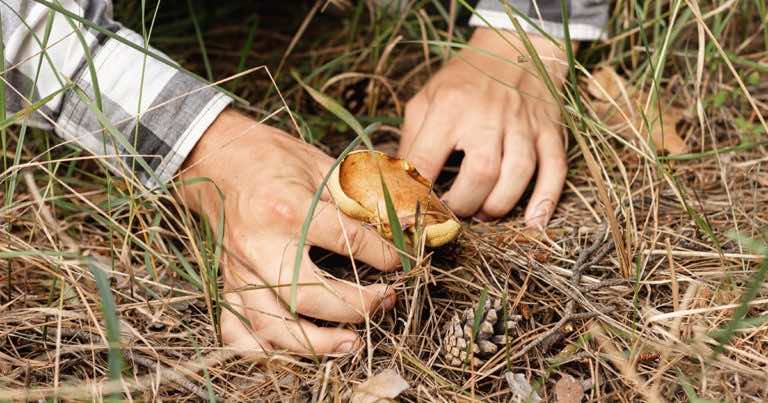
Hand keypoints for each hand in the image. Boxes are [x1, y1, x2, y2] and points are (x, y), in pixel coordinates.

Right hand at [177, 109, 399, 355]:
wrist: (218, 158)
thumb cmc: (273, 160)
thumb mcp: (320, 166)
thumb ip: (359, 198)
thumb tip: (402, 223)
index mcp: (287, 209)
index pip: (347, 241)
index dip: (383, 254)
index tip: (401, 261)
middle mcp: (259, 245)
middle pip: (307, 296)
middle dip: (354, 308)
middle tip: (383, 303)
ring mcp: (240, 269)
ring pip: (272, 326)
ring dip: (315, 344)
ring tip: (350, 344)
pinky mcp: (227, 283)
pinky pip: (237, 332)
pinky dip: (264, 351)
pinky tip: (295, 352)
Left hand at [398, 28, 569, 226]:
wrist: (513, 48)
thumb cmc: (463, 80)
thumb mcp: (426, 99)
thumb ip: (411, 141)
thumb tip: (397, 183)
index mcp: (449, 108)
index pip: (426, 160)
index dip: (417, 194)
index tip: (415, 211)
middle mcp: (488, 116)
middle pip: (481, 174)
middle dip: (464, 205)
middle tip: (454, 211)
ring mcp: (523, 125)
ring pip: (517, 176)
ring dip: (498, 206)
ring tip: (482, 213)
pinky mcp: (549, 131)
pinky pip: (554, 170)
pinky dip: (546, 200)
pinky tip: (534, 223)